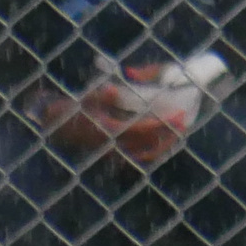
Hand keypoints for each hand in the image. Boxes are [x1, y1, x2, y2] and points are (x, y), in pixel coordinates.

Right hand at [43, 82, 190, 168]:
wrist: (62, 127)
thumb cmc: (79, 108)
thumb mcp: (90, 97)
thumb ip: (104, 94)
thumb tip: (115, 87)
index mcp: (109, 129)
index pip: (143, 128)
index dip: (162, 122)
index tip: (178, 114)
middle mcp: (113, 146)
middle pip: (148, 144)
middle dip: (168, 134)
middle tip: (183, 123)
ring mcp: (114, 154)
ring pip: (145, 154)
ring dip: (163, 145)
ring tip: (177, 133)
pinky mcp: (114, 157)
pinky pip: (137, 158)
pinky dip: (152, 152)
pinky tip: (163, 144)